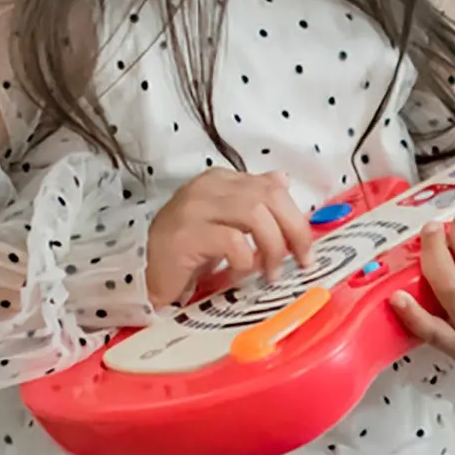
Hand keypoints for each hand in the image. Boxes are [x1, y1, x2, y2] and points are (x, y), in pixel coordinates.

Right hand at [147, 170, 316, 306]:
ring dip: (272, 248)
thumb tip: (283, 181)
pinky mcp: (186, 235)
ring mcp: (194, 208)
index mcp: (221, 180)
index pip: (273, 187)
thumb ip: (254, 201)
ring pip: (255, 214)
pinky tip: (239, 275)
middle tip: (299, 262)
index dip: (297, 218)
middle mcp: (207, 187)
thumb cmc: (191, 253)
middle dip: (293, 231)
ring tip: (270, 273)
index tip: (306, 249)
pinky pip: (232, 241)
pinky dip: (245, 261)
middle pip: (269, 196)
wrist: (148, 275)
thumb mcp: (228, 224)